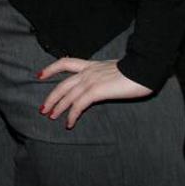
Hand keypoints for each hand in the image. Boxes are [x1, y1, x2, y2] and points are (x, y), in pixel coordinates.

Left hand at [37, 58, 152, 128]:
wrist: (144, 69)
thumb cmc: (136, 72)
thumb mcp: (115, 71)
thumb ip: (105, 76)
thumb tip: (103, 84)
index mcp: (91, 65)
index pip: (66, 63)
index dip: (51, 68)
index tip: (40, 75)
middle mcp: (88, 71)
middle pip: (62, 84)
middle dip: (51, 97)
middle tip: (43, 108)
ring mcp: (91, 80)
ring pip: (67, 95)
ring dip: (58, 107)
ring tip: (51, 116)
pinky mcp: (96, 91)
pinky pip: (79, 105)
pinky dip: (72, 115)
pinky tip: (69, 123)